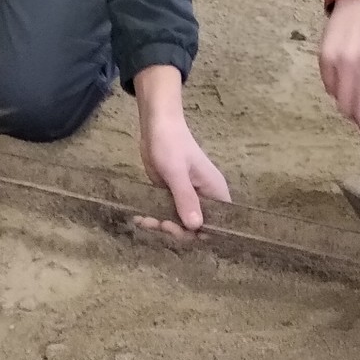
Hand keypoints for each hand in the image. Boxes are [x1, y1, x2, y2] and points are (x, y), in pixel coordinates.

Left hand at [133, 65, 228, 233]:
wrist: (155, 126)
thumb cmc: (170, 144)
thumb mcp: (177, 172)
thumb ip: (186, 199)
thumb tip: (195, 227)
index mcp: (214, 191)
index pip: (219, 223)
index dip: (203, 233)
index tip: (183, 231)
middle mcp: (204, 197)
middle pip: (197, 228)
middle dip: (177, 231)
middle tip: (159, 224)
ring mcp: (187, 197)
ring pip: (180, 224)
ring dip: (162, 226)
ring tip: (144, 220)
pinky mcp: (172, 196)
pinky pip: (167, 214)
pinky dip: (155, 218)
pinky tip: (140, 217)